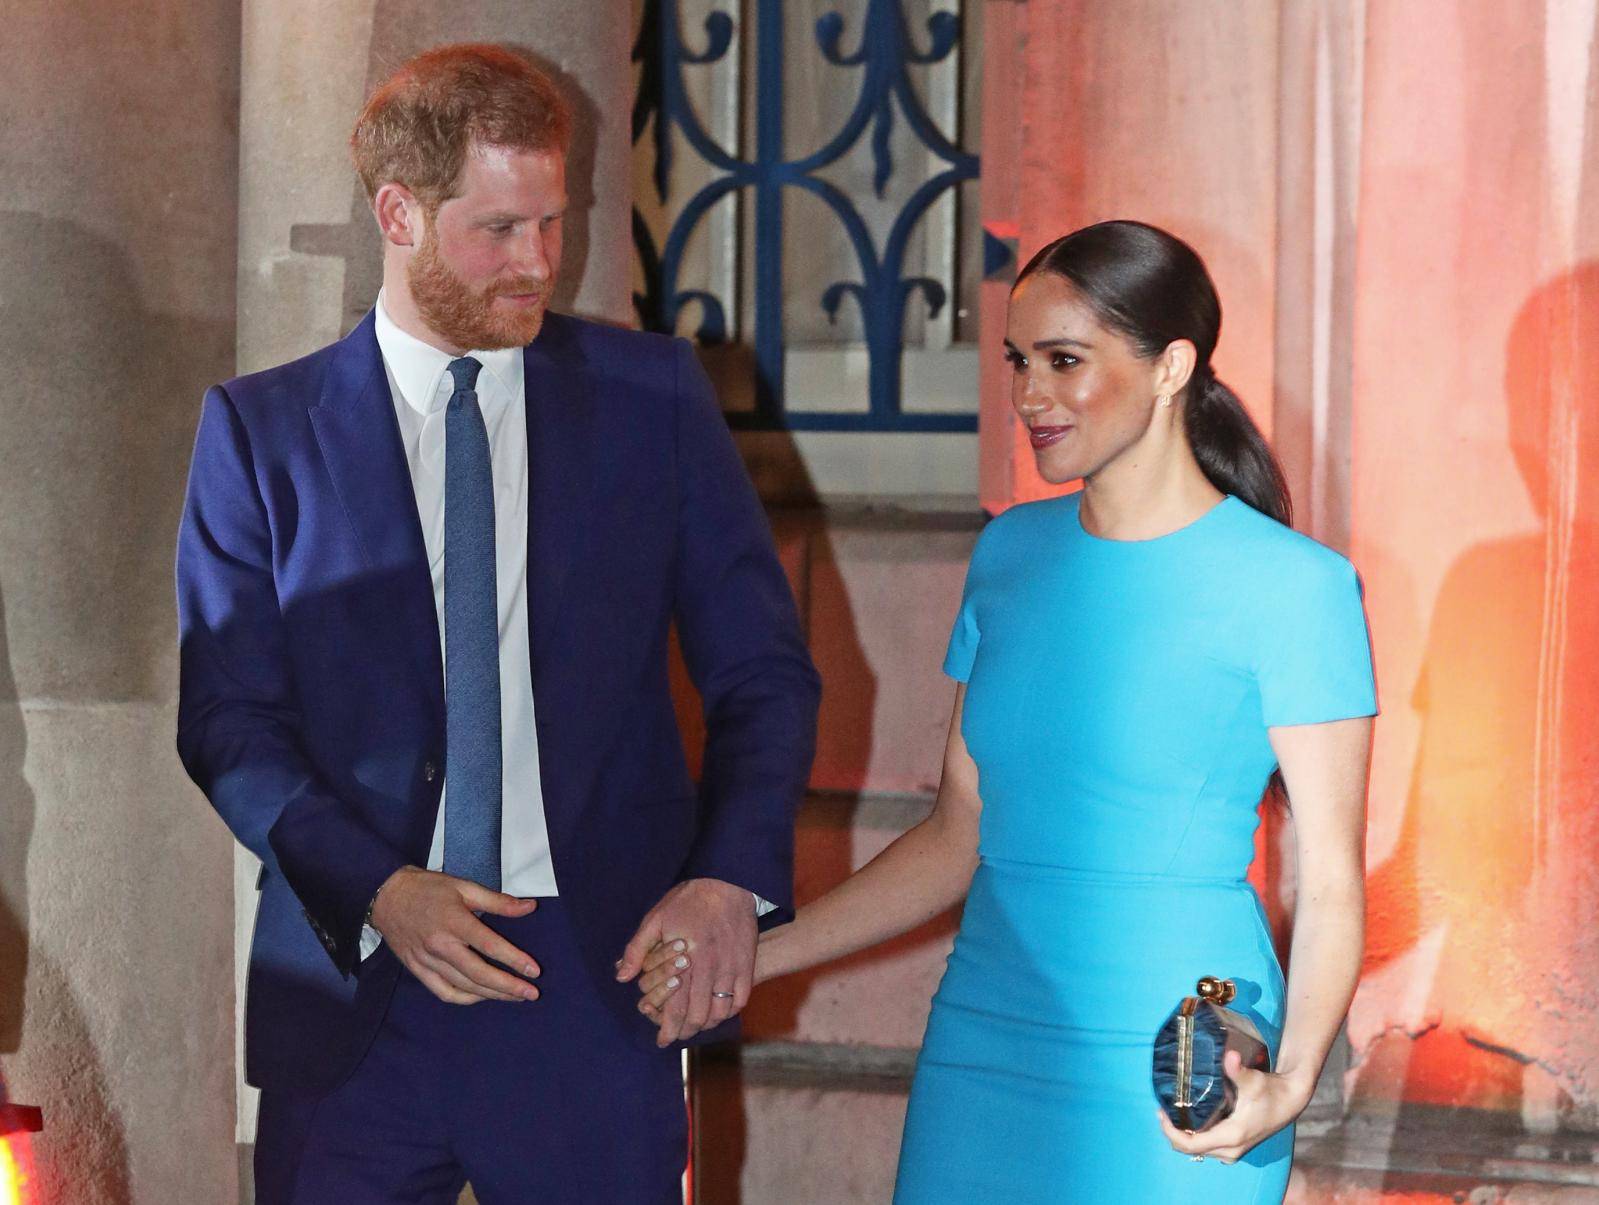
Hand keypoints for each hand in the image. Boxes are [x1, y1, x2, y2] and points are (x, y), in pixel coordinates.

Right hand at [369, 866, 541, 1004]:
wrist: (387, 896)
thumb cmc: (428, 889)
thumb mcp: (464, 887)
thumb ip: (498, 901)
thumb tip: (530, 907)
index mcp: (455, 922)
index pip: (490, 946)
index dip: (515, 961)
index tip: (534, 971)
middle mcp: (441, 945)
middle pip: (479, 974)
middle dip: (508, 987)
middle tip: (531, 993)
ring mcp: (427, 961)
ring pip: (464, 987)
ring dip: (492, 995)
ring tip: (514, 996)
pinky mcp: (417, 970)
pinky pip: (444, 992)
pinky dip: (465, 999)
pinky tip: (482, 997)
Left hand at [616, 878, 755, 1046]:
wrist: (728, 881)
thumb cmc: (688, 900)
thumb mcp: (656, 918)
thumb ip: (637, 949)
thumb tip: (622, 977)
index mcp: (685, 960)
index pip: (676, 1008)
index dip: (668, 1030)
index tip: (663, 1041)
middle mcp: (710, 968)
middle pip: (698, 1016)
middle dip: (685, 1031)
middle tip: (678, 1034)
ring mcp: (731, 967)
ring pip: (720, 1012)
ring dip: (707, 1022)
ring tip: (696, 1023)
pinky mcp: (746, 963)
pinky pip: (740, 999)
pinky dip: (728, 1010)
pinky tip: (718, 1009)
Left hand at [1156, 1050, 1311, 1162]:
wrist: (1290, 1100)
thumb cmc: (1271, 1090)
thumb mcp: (1253, 1080)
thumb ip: (1238, 1070)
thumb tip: (1230, 1056)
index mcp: (1231, 1136)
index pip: (1191, 1144)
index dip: (1170, 1131)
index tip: (1160, 1112)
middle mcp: (1230, 1149)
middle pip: (1190, 1149)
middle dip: (1173, 1132)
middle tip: (1163, 1109)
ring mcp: (1233, 1151)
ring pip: (1198, 1150)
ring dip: (1183, 1135)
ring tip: (1173, 1112)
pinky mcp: (1235, 1147)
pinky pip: (1206, 1147)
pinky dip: (1194, 1136)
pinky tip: (1190, 1118)